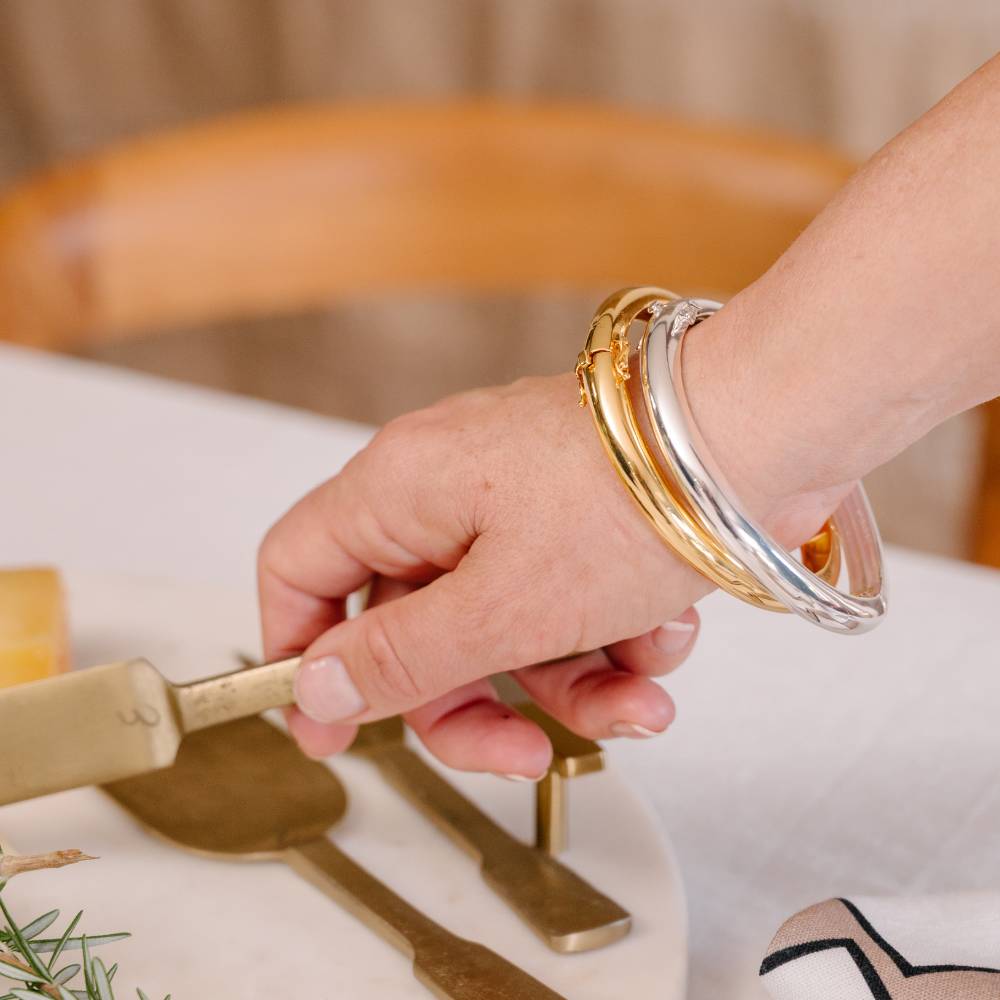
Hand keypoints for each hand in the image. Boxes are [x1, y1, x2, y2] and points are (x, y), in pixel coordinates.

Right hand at [258, 358, 837, 777]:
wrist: (762, 436)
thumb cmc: (631, 497)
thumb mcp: (501, 608)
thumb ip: (400, 658)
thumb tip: (315, 688)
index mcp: (400, 489)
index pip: (298, 568)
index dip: (301, 655)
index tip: (333, 731)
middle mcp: (447, 490)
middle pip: (412, 625)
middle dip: (472, 702)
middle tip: (524, 751)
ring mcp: (514, 504)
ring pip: (500, 627)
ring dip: (567, 681)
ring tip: (638, 692)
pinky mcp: (575, 519)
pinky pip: (561, 603)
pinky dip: (610, 637)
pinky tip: (662, 634)